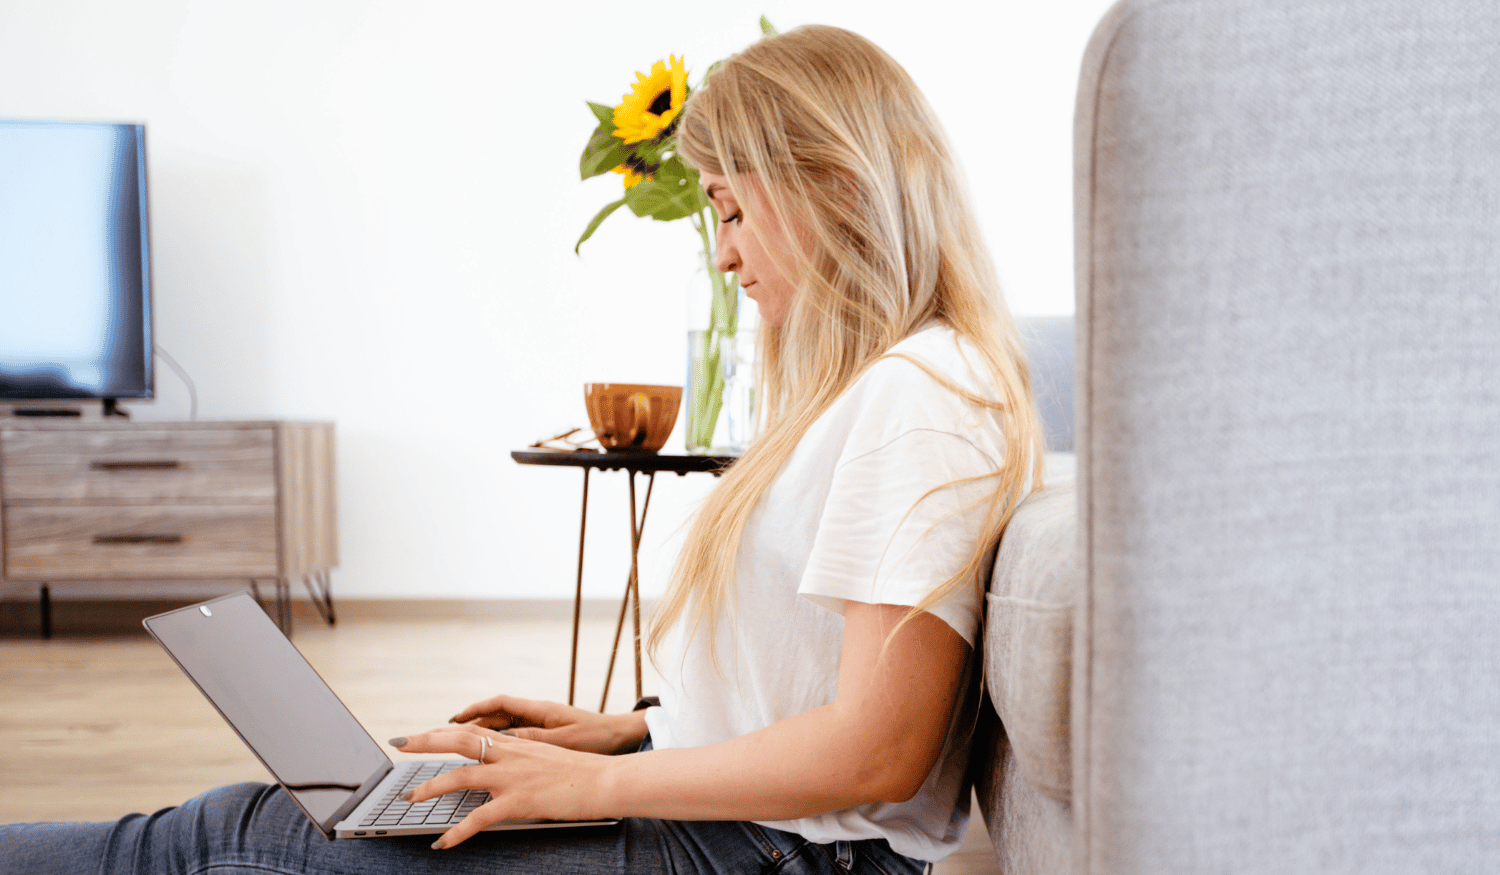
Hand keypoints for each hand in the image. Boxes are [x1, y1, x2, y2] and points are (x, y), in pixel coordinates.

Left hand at [390, 724, 617, 848]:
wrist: (606, 780)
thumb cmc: (581, 773)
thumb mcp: (545, 757)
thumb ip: (519, 759)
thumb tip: (498, 766)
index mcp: (515, 743)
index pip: (471, 731)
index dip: (442, 731)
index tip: (420, 733)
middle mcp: (510, 754)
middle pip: (458, 740)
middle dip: (425, 741)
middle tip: (399, 743)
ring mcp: (513, 776)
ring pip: (461, 775)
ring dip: (430, 787)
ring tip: (410, 798)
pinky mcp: (520, 800)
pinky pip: (479, 818)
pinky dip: (457, 832)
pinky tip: (442, 843)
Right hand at [448, 693, 645, 754]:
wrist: (621, 738)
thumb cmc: (596, 736)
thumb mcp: (563, 740)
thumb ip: (531, 740)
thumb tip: (498, 743)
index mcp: (539, 710)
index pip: (498, 704)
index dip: (473, 710)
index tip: (453, 719)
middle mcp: (534, 715)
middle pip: (492, 717)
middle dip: (465, 724)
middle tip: (437, 734)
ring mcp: (538, 727)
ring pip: (499, 730)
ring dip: (476, 736)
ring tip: (449, 747)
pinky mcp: (543, 740)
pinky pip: (512, 741)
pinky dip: (494, 747)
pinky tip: (481, 761)